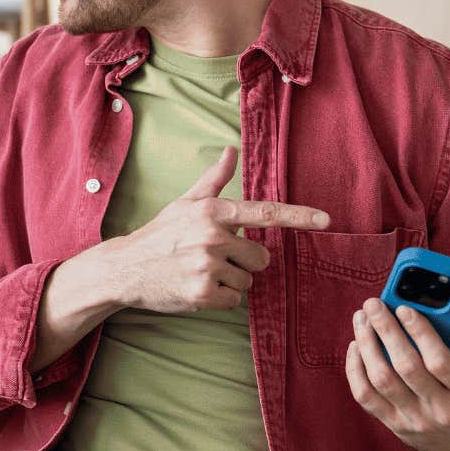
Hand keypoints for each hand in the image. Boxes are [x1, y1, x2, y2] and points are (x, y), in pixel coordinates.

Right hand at [69, 146, 331, 314]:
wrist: (123, 269)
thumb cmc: (159, 235)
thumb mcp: (185, 203)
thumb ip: (213, 180)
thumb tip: (231, 150)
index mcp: (212, 211)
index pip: (265, 213)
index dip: (299, 217)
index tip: (326, 220)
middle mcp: (212, 236)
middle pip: (261, 257)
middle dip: (243, 261)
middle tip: (212, 258)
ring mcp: (207, 266)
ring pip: (248, 280)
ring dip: (229, 280)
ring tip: (199, 272)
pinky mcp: (202, 293)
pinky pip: (233, 299)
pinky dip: (219, 298)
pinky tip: (196, 288)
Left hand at [345, 300, 449, 450]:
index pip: (440, 362)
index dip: (420, 334)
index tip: (405, 308)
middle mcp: (442, 410)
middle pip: (406, 368)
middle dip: (386, 331)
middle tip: (374, 304)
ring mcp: (415, 419)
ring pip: (381, 380)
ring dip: (367, 345)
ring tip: (361, 319)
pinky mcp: (394, 424)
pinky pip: (365, 397)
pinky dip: (355, 369)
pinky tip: (356, 346)